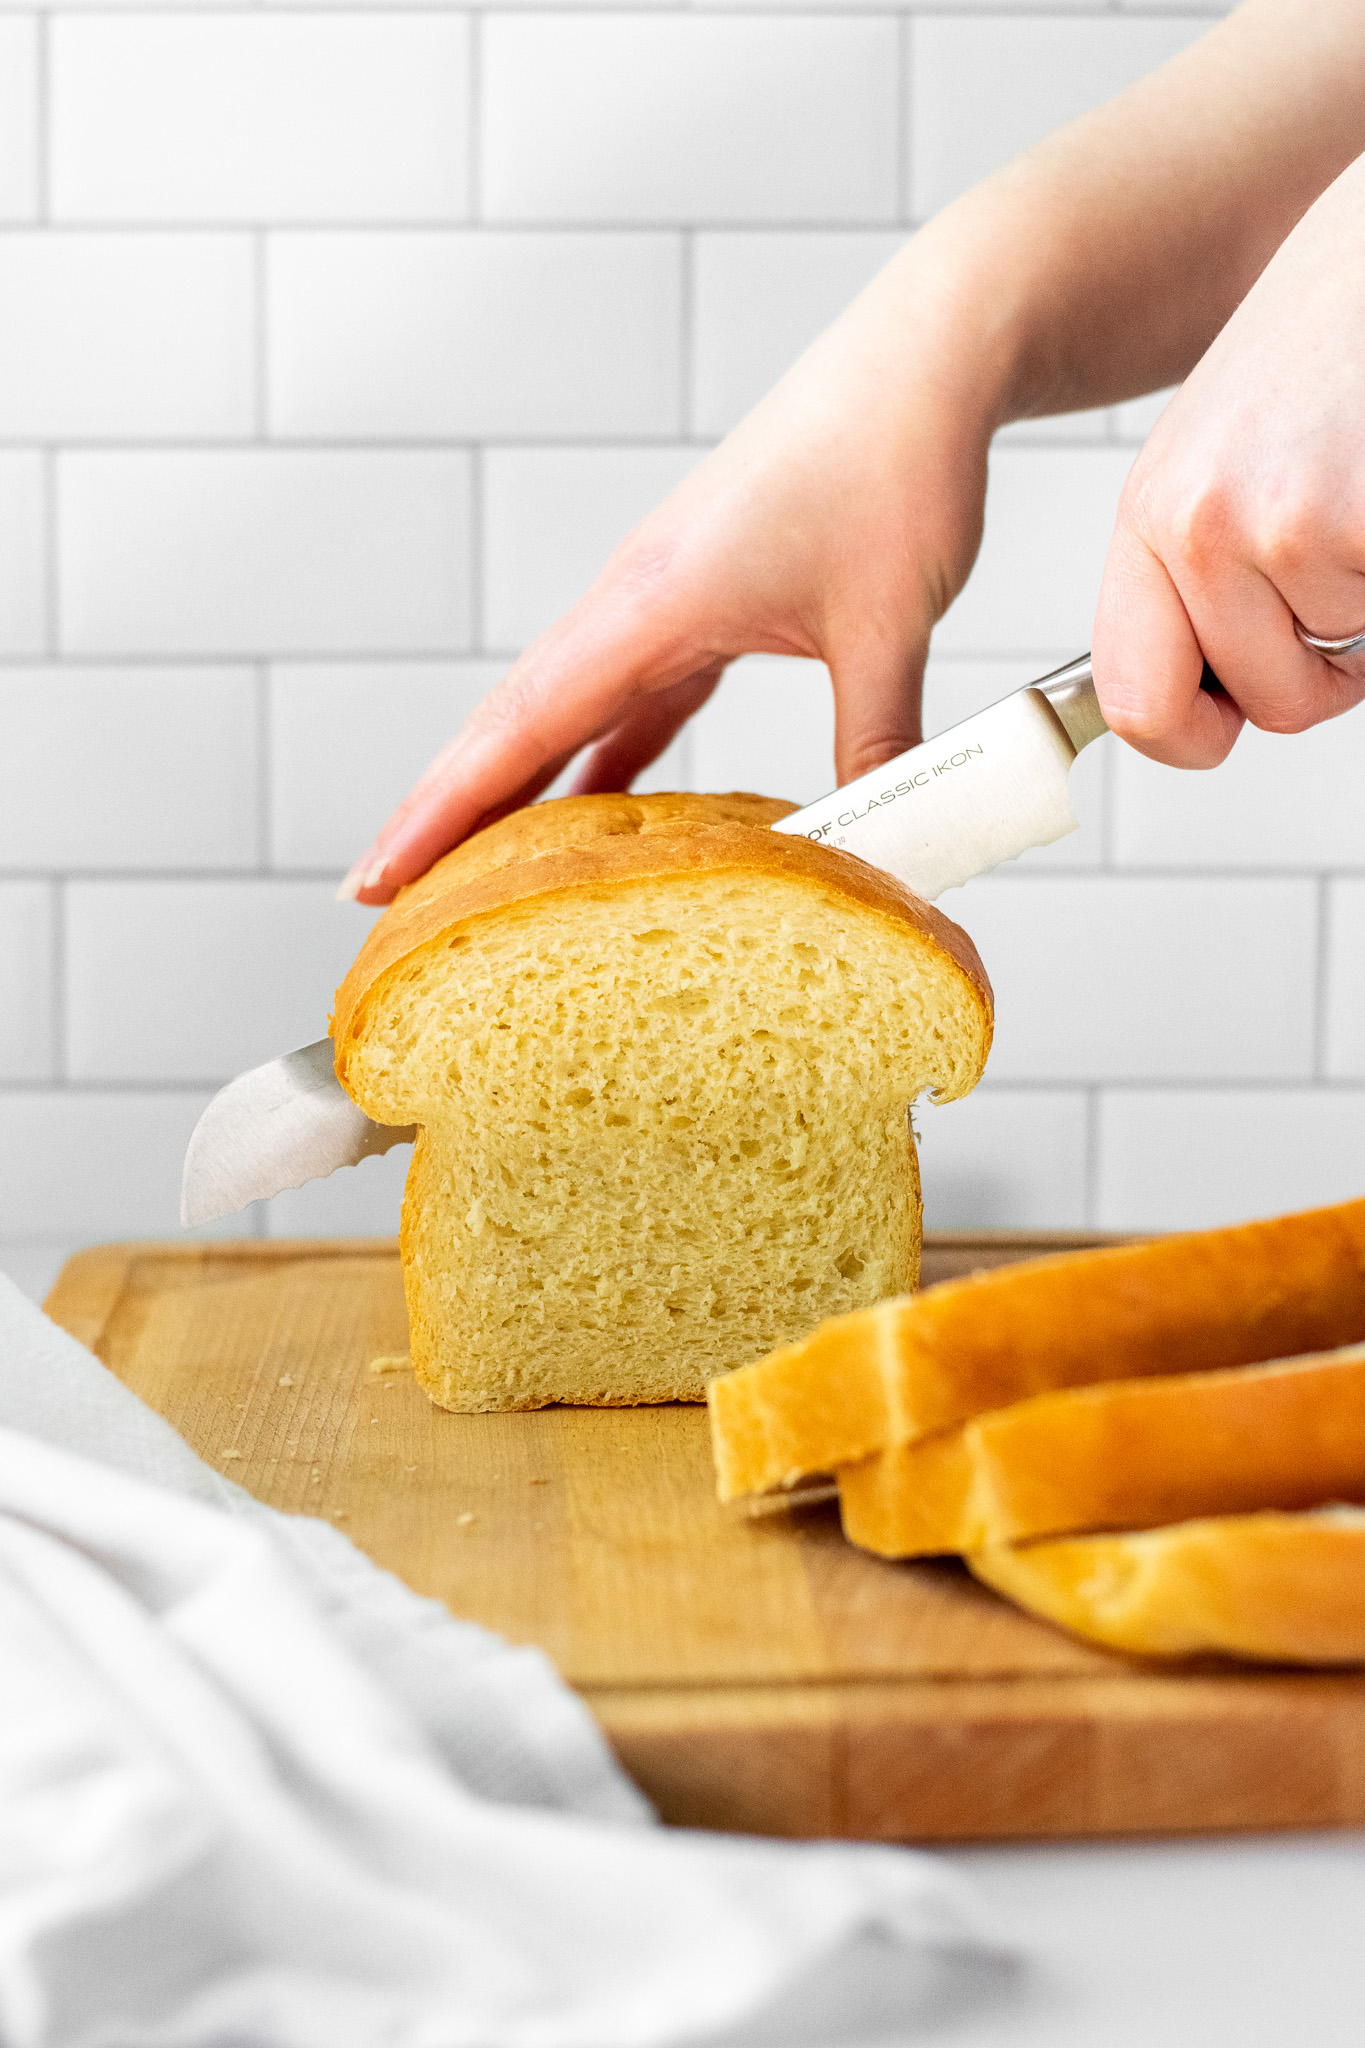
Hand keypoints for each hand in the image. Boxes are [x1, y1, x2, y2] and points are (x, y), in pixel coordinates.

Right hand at [340, 241, 1004, 903]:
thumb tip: (875, 854)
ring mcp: (663, 597)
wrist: (924, 360)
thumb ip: (874, 744)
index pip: (518, 726)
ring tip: (479, 868)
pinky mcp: (702, 598)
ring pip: (565, 709)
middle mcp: (635, 598)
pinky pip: (630, 695)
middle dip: (447, 811)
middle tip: (387, 891)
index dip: (441, 812)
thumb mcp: (886, 626)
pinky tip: (603, 805)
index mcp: (651, 602)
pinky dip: (603, 755)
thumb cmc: (893, 464)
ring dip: (519, 786)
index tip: (376, 875)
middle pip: (512, 721)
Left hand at [1092, 150, 1364, 767]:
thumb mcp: (1223, 451)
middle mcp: (1204, 525)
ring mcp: (1290, 525)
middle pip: (1265, 704)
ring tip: (1364, 494)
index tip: (1225, 721)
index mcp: (1153, 514)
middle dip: (1320, 670)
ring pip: (1343, 663)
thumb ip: (1197, 569)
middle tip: (1346, 578)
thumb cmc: (1332, 336)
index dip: (1192, 735)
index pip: (1134, 702)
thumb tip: (1202, 692)